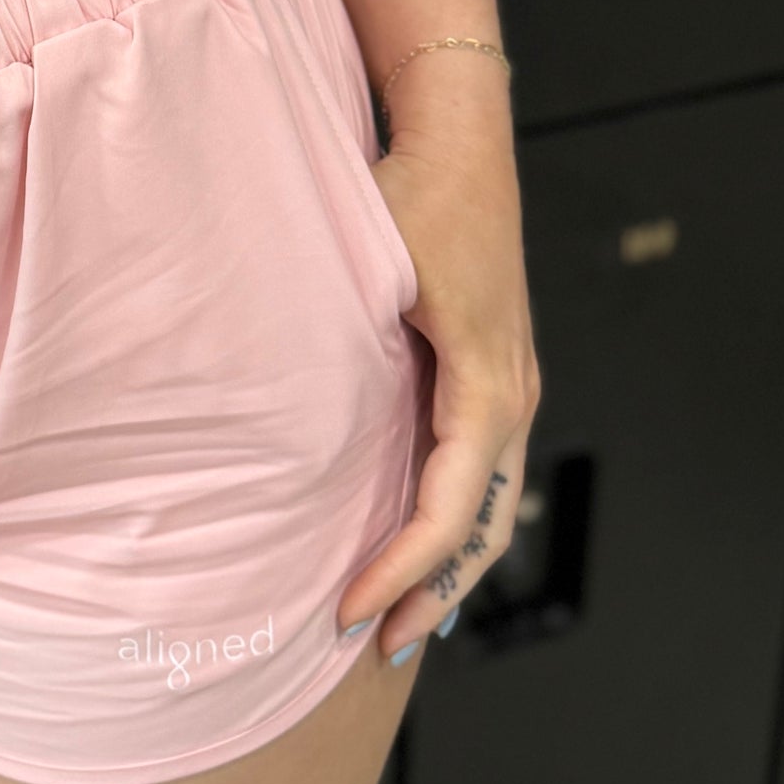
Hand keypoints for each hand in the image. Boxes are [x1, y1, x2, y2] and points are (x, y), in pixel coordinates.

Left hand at [337, 73, 540, 661]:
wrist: (458, 137)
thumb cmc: (409, 192)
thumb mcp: (370, 267)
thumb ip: (334, 338)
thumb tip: (274, 417)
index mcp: (484, 383)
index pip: (450, 509)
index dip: (402, 569)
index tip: (348, 610)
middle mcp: (510, 392)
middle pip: (484, 527)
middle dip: (433, 593)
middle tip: (377, 646)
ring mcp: (509, 382)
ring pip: (490, 504)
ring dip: (449, 566)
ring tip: (401, 617)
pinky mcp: (493, 369)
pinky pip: (482, 466)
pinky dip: (455, 518)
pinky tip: (417, 539)